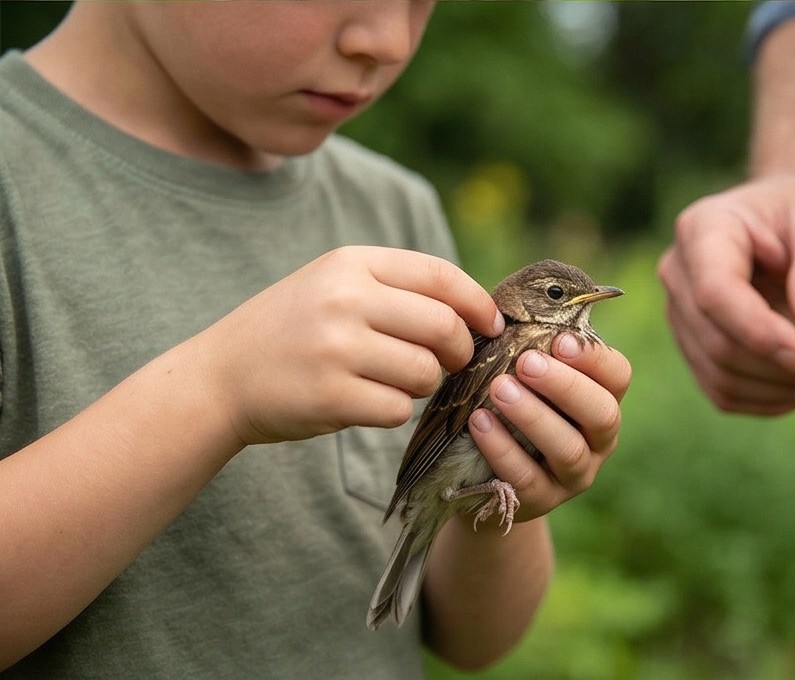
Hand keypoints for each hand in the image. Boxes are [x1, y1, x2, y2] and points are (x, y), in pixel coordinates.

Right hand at [196, 246, 502, 444]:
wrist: (220, 377)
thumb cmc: (291, 332)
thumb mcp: (333, 286)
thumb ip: (395, 289)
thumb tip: (475, 312)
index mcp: (350, 263)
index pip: (439, 275)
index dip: (476, 303)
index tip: (491, 325)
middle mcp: (344, 299)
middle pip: (443, 326)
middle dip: (459, 351)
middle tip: (450, 363)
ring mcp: (336, 348)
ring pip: (424, 371)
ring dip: (421, 383)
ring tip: (390, 380)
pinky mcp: (331, 396)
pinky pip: (398, 408)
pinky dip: (393, 410)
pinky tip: (365, 402)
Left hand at [468, 333, 631, 521]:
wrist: (481, 469)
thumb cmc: (504, 399)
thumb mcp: (516, 367)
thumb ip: (522, 337)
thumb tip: (509, 304)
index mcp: (599, 396)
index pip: (617, 375)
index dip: (593, 358)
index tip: (559, 339)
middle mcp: (598, 438)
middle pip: (602, 413)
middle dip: (566, 386)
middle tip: (526, 362)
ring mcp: (575, 474)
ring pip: (569, 449)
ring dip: (534, 416)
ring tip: (499, 389)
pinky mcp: (542, 500)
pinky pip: (528, 479)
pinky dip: (503, 449)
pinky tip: (480, 423)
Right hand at [657, 175, 794, 414]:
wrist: (784, 223)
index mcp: (701, 230)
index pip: (714, 293)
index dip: (756, 331)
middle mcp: (678, 274)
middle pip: (717, 342)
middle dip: (784, 368)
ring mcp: (680, 314)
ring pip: (720, 375)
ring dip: (782, 389)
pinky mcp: (694, 347)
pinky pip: (724, 391)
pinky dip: (770, 400)